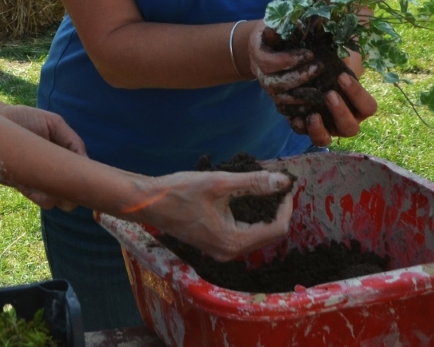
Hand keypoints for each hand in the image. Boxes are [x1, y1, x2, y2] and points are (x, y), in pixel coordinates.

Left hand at [0, 104, 85, 208]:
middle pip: (72, 198)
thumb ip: (71, 140)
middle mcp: (54, 174)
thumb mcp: (53, 123)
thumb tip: (85, 161)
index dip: (87, 180)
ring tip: (50, 175)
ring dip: (60, 194)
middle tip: (67, 179)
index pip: (82, 177)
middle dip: (74, 192)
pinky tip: (38, 179)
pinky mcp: (26, 186)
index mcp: (64, 159)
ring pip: (58, 202)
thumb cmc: (26, 119)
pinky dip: (45, 195)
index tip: (86, 176)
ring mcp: (40, 183)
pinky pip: (43, 200)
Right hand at [134, 169, 292, 260]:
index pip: (276, 229)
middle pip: (269, 234)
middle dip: (277, 209)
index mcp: (233, 241)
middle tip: (277, 185)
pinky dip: (251, 216)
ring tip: (265, 188)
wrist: (147, 202)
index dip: (285, 206)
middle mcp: (230, 252)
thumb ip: (253, 182)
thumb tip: (283, 181)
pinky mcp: (215, 244)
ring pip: (257, 234)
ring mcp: (222, 251)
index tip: (285, 185)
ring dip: (265, 213)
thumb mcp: (218, 182)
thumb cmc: (178, 191)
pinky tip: (247, 197)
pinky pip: (243, 233)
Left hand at [249, 25, 377, 146]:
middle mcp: (342, 115)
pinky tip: (295, 116)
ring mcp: (323, 123)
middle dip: (341, 112)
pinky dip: (301, 128)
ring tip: (312, 114)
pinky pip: (303, 135)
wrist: (286, 55)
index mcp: (355, 100)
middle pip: (351, 128)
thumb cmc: (319, 51)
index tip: (341, 76)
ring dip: (321, 129)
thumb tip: (365, 16)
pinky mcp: (303, 124)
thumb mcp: (335, 43)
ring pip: (327, 140)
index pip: (368, 107)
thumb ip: (349, 38)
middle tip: (329, 94)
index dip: (358, 95)